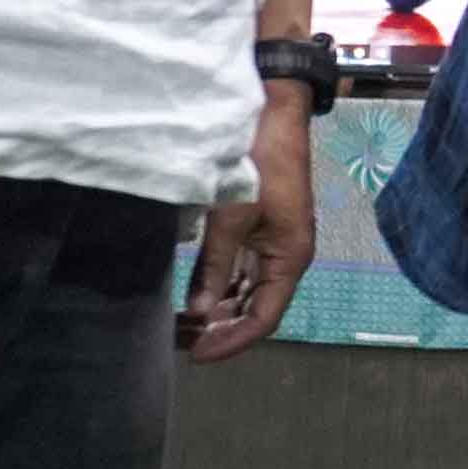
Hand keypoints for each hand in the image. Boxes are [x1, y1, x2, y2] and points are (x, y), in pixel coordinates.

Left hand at [182, 91, 317, 360]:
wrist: (272, 114)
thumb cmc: (257, 164)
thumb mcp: (232, 217)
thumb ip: (214, 266)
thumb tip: (197, 313)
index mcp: (290, 258)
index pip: (264, 318)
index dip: (232, 341)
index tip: (196, 354)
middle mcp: (285, 258)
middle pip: (255, 309)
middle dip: (220, 329)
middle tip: (177, 341)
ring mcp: (272, 245)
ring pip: (245, 292)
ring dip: (217, 310)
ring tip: (180, 324)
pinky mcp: (259, 231)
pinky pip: (239, 271)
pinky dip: (217, 287)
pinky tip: (192, 296)